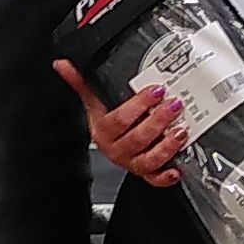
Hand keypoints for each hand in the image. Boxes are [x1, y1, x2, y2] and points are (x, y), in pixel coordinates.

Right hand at [54, 61, 187, 185]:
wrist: (110, 144)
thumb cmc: (104, 121)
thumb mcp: (93, 101)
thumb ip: (80, 81)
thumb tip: (62, 65)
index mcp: (103, 132)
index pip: (119, 120)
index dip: (138, 106)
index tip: (155, 91)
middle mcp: (116, 150)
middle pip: (137, 139)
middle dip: (158, 121)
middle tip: (173, 105)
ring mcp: (132, 162)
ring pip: (147, 160)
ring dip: (166, 147)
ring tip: (181, 131)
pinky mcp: (146, 172)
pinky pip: (154, 179)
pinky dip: (165, 176)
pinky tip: (176, 169)